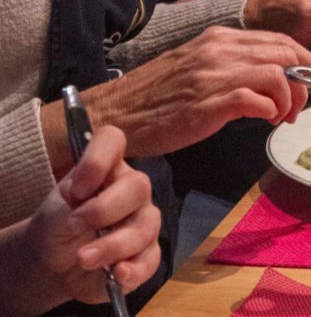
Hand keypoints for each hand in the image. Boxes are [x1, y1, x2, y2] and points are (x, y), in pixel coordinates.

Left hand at [25, 126, 159, 304]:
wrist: (55, 263)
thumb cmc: (58, 224)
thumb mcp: (56, 206)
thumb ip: (72, 197)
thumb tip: (88, 199)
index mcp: (108, 169)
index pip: (113, 140)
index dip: (98, 160)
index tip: (77, 189)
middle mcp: (132, 190)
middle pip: (139, 185)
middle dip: (106, 209)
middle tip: (78, 225)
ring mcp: (144, 221)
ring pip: (146, 226)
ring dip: (113, 245)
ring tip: (84, 259)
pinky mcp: (147, 254)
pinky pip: (151, 259)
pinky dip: (134, 268)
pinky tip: (116, 273)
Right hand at [77, 27, 310, 156]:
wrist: (117, 114)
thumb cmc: (159, 97)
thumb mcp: (200, 67)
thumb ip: (235, 64)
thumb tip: (276, 76)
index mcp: (219, 38)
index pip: (280, 39)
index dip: (307, 59)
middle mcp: (219, 49)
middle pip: (286, 53)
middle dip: (305, 81)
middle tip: (299, 106)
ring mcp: (214, 74)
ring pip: (277, 73)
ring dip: (290, 99)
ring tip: (281, 117)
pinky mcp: (209, 102)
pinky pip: (257, 99)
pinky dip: (271, 110)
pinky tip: (265, 120)